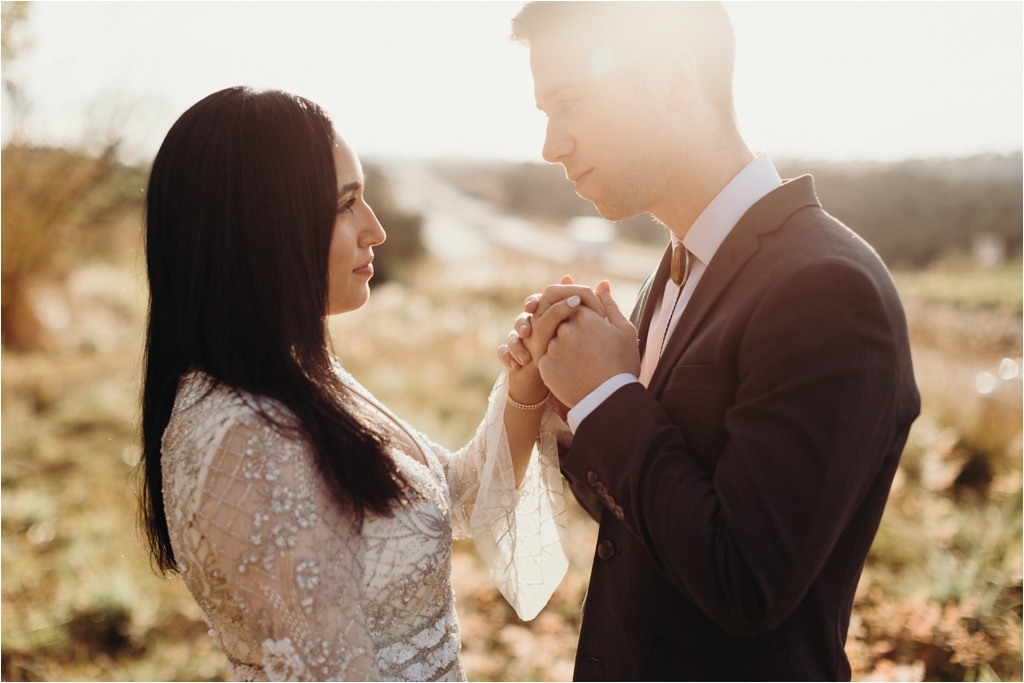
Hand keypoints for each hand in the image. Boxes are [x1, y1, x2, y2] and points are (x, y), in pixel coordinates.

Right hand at [497, 275, 605, 370]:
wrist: (560, 376)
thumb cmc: (578, 347)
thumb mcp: (586, 326)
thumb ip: (591, 306)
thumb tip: (605, 282)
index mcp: (547, 315)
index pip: (538, 302)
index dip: (535, 302)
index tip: (539, 308)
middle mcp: (532, 326)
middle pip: (522, 317)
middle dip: (523, 323)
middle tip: (528, 331)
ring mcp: (522, 342)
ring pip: (511, 337)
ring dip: (516, 343)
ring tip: (526, 354)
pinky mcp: (514, 357)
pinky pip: (503, 354)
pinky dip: (507, 358)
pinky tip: (517, 365)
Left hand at [538, 281, 639, 407]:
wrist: (609, 400)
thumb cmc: (622, 364)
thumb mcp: (624, 331)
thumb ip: (609, 305)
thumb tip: (601, 284)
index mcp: (583, 316)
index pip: (578, 309)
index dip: (588, 323)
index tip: (596, 337)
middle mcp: (563, 328)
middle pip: (564, 325)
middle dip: (575, 336)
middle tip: (590, 354)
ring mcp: (552, 347)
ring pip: (555, 342)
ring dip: (565, 351)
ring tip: (582, 366)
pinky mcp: (544, 365)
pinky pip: (548, 360)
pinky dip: (558, 366)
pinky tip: (573, 375)